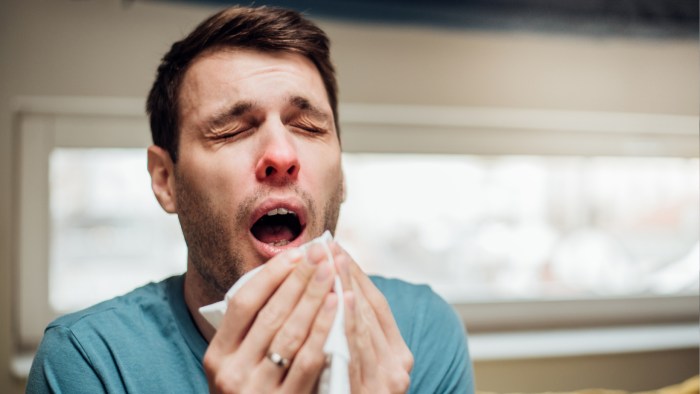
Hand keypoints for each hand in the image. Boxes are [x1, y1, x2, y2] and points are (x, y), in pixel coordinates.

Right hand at [203, 244, 338, 392]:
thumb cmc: (253, 391)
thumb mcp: (239, 363)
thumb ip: (252, 329)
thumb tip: (285, 273)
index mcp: (217, 355)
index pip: (243, 302)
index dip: (270, 275)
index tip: (295, 253)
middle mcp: (231, 373)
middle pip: (271, 313)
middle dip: (299, 279)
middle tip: (321, 253)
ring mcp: (257, 391)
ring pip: (291, 333)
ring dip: (315, 298)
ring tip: (332, 273)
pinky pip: (309, 359)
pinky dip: (325, 328)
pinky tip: (339, 306)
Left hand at [332, 243, 413, 393]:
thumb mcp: (359, 367)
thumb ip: (351, 336)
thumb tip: (330, 292)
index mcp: (399, 357)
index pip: (378, 305)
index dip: (357, 274)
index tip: (336, 247)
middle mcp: (397, 369)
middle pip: (369, 310)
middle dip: (346, 275)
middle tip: (325, 244)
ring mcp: (384, 382)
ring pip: (362, 326)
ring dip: (342, 290)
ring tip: (324, 261)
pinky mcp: (369, 392)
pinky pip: (351, 351)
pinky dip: (344, 322)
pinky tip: (335, 298)